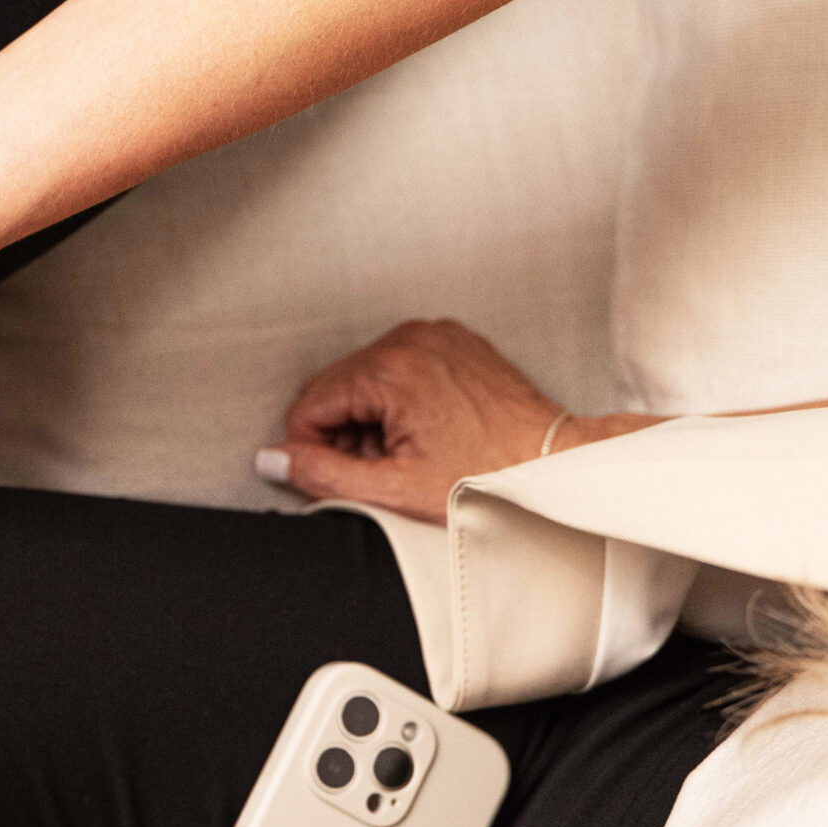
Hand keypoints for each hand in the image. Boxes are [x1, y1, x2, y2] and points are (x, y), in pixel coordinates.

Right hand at [263, 319, 614, 521]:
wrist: (554, 463)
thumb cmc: (489, 478)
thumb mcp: (395, 490)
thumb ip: (322, 474)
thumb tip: (274, 459)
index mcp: (390, 370)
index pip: (310, 405)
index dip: (312, 448)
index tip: (338, 474)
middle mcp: (410, 340)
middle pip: (336, 388)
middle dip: (345, 432)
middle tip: (379, 468)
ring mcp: (434, 336)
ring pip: (366, 378)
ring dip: (371, 418)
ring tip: (408, 453)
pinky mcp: (453, 342)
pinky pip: (400, 367)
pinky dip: (399, 400)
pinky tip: (426, 432)